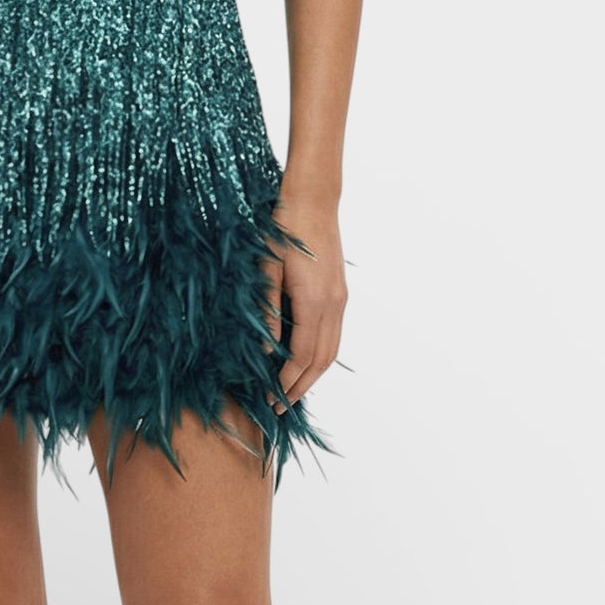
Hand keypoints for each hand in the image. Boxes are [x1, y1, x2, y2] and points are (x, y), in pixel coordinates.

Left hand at [259, 181, 347, 414]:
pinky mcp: (339, 291)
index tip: (268, 397)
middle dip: (301, 386)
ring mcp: (340, 298)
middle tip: (279, 406)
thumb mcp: (265, 271)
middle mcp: (333, 304)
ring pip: (332, 349)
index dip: (286, 381)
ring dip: (313, 373)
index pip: (302, 356)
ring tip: (291, 389)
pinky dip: (320, 354)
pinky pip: (333, 333)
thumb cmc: (283, 229)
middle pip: (322, 360)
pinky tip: (303, 359)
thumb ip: (267, 312)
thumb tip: (265, 351)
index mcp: (314, 301)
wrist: (313, 199)